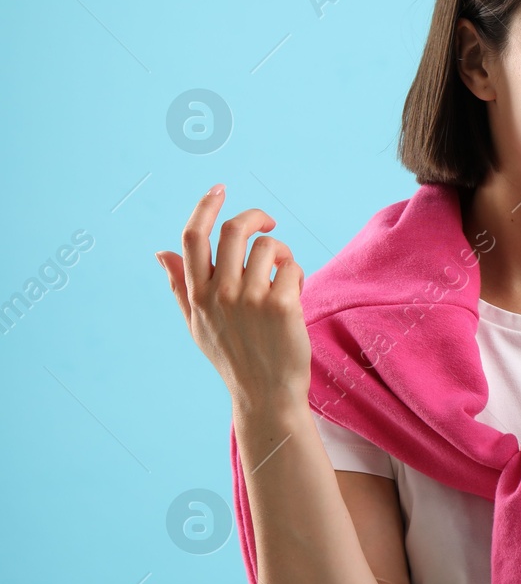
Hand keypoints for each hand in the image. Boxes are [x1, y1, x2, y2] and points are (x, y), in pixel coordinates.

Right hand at [154, 185, 311, 411]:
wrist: (266, 395)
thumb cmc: (234, 358)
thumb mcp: (197, 325)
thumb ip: (180, 287)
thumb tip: (159, 253)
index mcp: (197, 294)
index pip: (192, 237)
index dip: (205, 206)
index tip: (219, 188)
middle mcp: (220, 293)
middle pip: (233, 229)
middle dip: (256, 216)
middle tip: (269, 223)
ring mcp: (250, 298)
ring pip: (268, 246)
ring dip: (281, 254)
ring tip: (284, 277)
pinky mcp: (281, 305)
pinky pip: (292, 267)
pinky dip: (297, 275)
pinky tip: (294, 297)